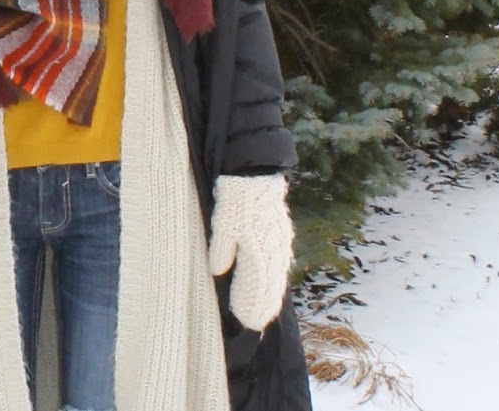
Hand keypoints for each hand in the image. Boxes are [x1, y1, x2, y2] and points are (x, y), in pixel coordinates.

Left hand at [206, 174, 292, 331]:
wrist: (256, 175)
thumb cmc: (236, 200)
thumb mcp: (223, 225)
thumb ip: (222, 250)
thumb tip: (218, 272)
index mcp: (258, 250)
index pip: (258, 286)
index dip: (252, 304)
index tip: (247, 320)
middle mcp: (273, 250)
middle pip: (270, 285)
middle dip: (263, 305)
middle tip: (256, 323)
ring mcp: (280, 243)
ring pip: (276, 276)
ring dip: (271, 294)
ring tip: (266, 310)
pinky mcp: (281, 235)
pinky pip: (280, 264)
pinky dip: (276, 278)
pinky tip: (274, 284)